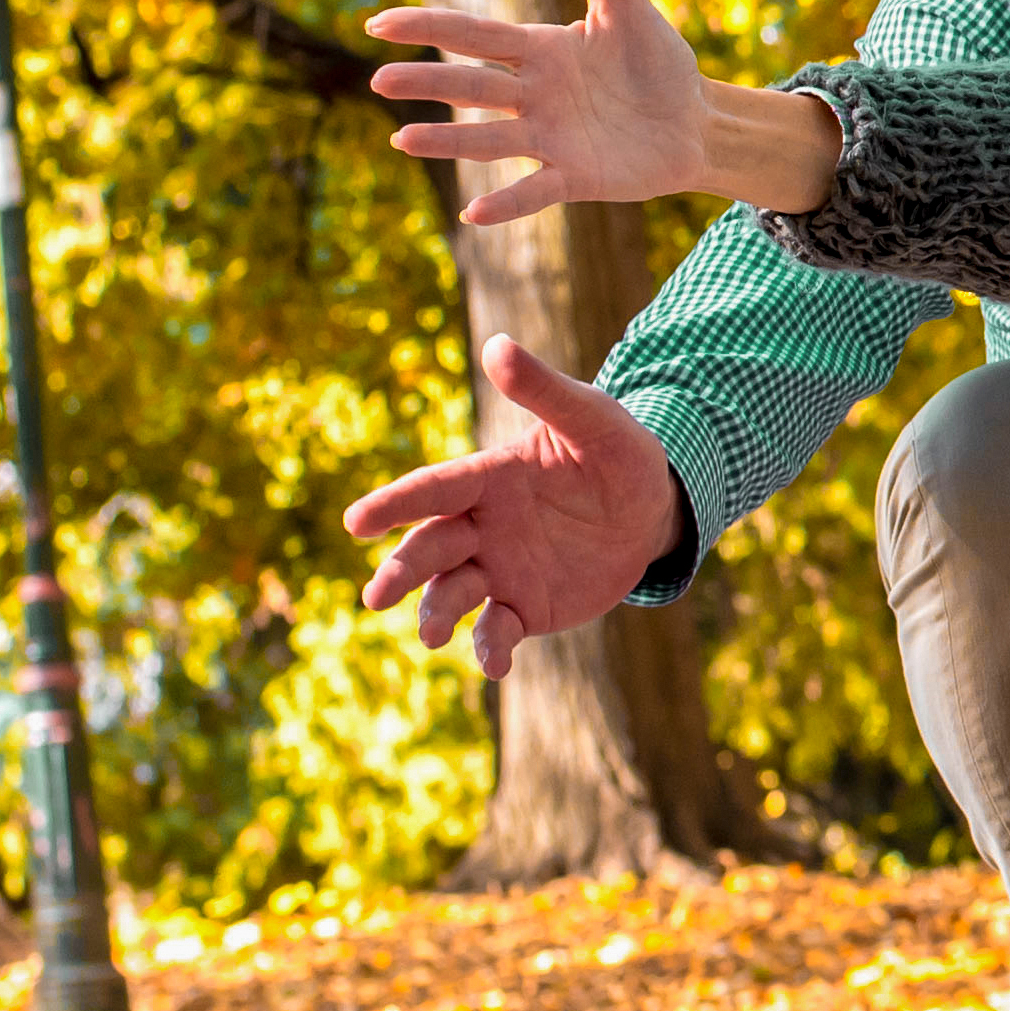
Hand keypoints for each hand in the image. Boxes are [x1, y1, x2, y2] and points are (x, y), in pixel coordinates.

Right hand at [342, 337, 684, 677]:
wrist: (652, 509)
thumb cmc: (616, 453)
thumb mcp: (590, 418)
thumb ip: (543, 390)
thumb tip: (497, 343)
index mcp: (486, 477)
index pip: (432, 489)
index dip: (395, 504)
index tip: (356, 521)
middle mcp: (481, 527)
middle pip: (430, 549)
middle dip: (403, 571)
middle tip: (379, 595)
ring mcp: (499, 570)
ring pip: (453, 593)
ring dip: (438, 613)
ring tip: (433, 635)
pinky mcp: (525, 607)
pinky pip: (498, 630)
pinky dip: (491, 650)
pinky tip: (494, 667)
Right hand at [369, 0, 720, 223]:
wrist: (697, 119)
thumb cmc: (655, 60)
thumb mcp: (623, 1)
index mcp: (538, 49)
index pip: (473, 35)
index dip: (427, 28)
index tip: (378, 24)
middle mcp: (532, 94)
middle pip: (471, 86)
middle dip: (428, 83)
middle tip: (381, 82)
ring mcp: (549, 137)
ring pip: (490, 138)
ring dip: (449, 141)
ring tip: (403, 140)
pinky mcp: (575, 176)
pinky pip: (534, 191)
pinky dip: (506, 203)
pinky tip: (472, 215)